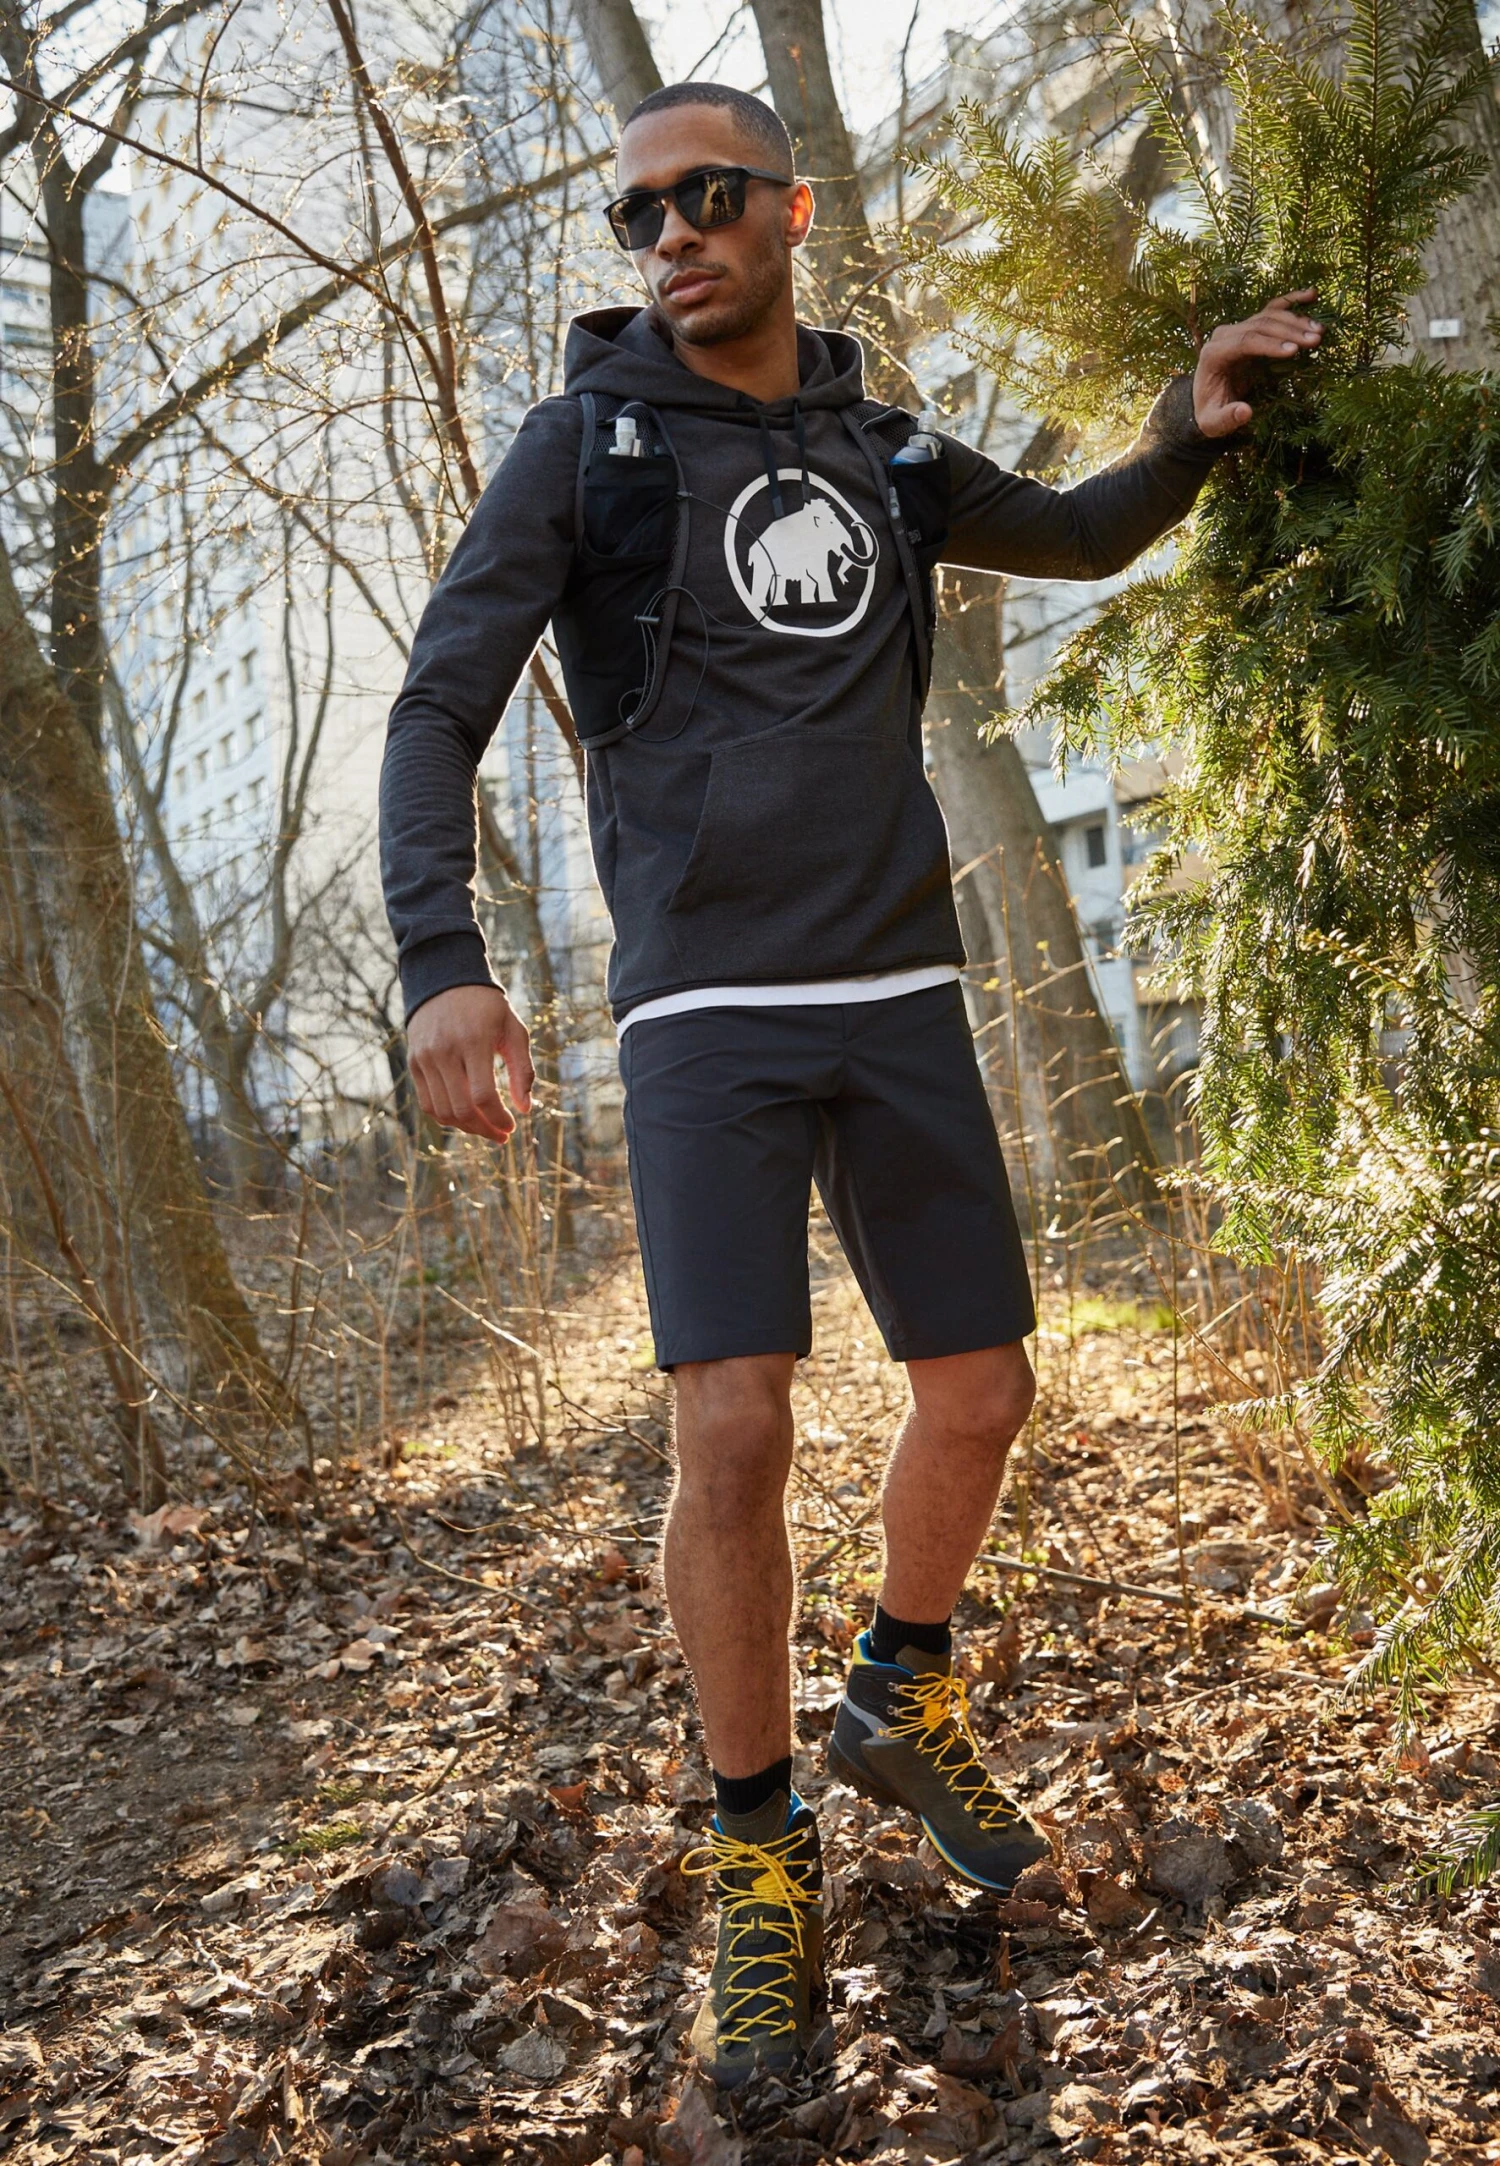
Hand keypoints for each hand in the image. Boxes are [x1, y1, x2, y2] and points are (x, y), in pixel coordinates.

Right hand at [406, 983, 533, 1142]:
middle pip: (461, 1109)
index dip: (498, 1118)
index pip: (483, 1095)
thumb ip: (522, 1069)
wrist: (445, 981)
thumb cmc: (487, 1008)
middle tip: (502, 1135)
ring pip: (442, 1111)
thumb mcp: (513, 1030)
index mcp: (473, 1041)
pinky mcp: (413, 1063)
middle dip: (485, 1129)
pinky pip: (427, 1103)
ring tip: (486, 1128)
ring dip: (466, 1127)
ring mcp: (425, 1058)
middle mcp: (444, 1051)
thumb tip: (525, 1109)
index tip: (512, 1127)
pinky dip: (446, 1117)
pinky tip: (465, 1118)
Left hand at [1193, 288, 1321, 436]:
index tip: (1294, 351)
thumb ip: (1226, 419)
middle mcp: (1223, 335)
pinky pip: (1272, 309)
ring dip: (1296, 321)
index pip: (1244, 342)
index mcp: (1213, 354)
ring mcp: (1237, 327)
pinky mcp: (1249, 326)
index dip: (1269, 345)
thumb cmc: (1210, 412)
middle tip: (1315, 341)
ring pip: (1269, 316)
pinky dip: (1292, 301)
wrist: (1205, 400)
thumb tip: (1245, 411)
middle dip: (1289, 332)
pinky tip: (1312, 295)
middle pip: (1259, 325)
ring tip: (1319, 332)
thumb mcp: (1213, 423)